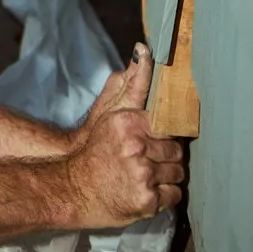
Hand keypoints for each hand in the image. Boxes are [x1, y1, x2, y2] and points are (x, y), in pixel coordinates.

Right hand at [62, 45, 185, 228]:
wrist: (74, 188)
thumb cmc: (95, 148)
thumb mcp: (109, 112)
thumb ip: (132, 83)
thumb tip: (143, 50)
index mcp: (129, 122)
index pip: (169, 125)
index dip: (165, 135)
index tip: (159, 141)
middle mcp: (136, 147)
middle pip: (177, 152)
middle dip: (166, 157)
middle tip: (148, 161)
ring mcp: (141, 174)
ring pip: (178, 174)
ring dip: (167, 177)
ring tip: (147, 176)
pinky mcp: (146, 200)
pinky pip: (174, 195)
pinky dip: (165, 196)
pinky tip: (148, 192)